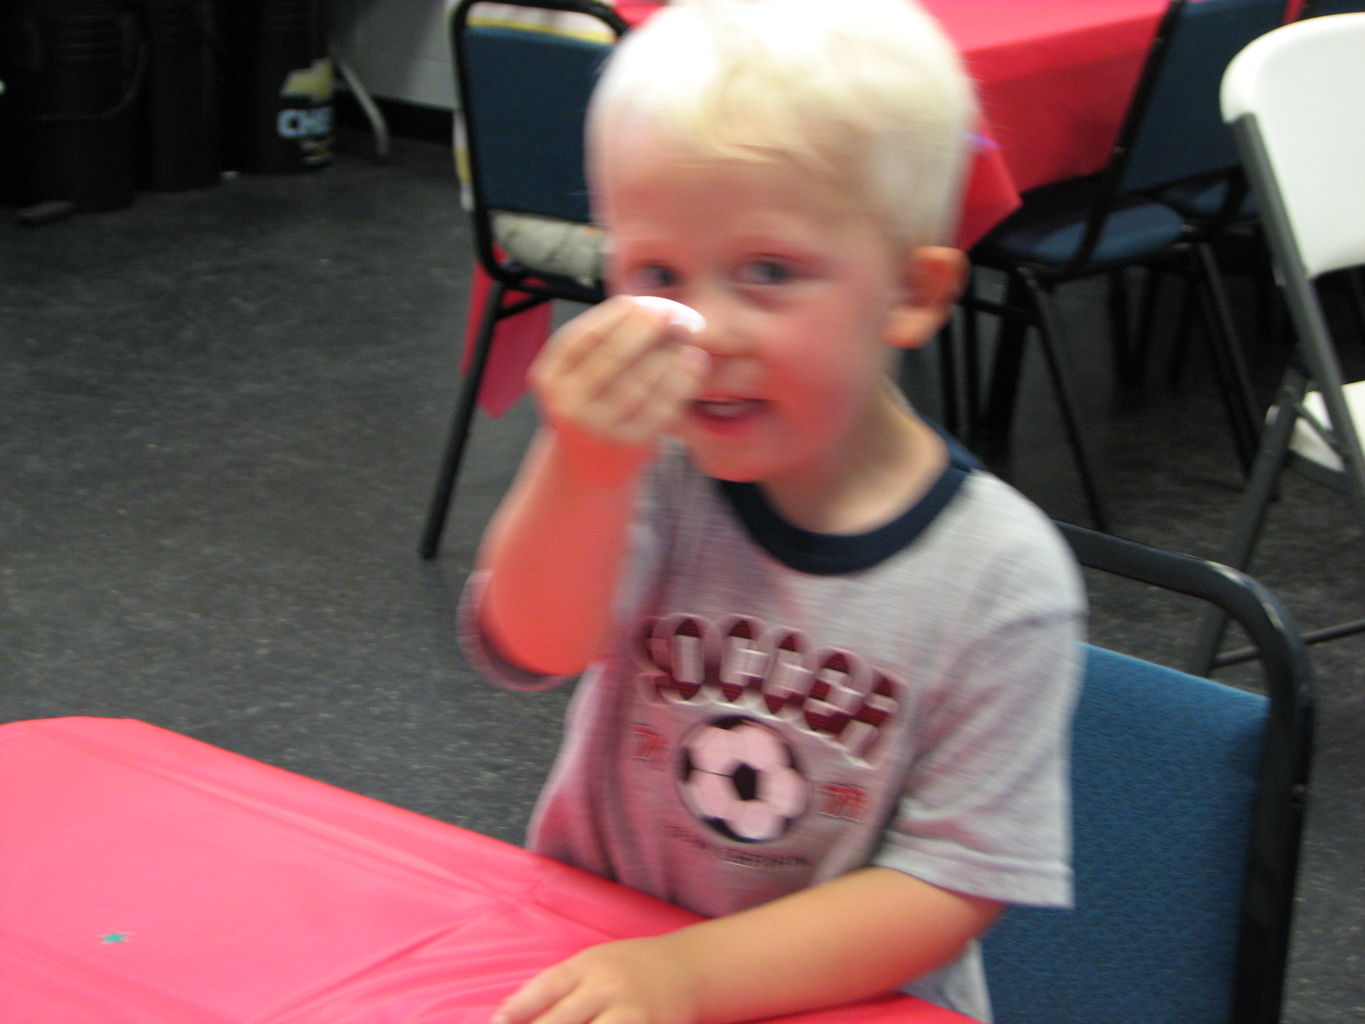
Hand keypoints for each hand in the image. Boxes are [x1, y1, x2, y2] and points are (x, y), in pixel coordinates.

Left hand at [493, 936, 700, 1023]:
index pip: (545, 987)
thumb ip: (555, 986)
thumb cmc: (632, 967)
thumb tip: (506, 1009)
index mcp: (588, 966)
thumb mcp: (593, 963)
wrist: (689, 969)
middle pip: (560, 1020)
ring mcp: (631, 1012)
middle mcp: (607, 986)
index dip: (518, 1009)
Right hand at [529, 296, 708, 481]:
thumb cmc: (591, 404)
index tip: (648, 302)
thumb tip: (653, 306)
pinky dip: (682, 378)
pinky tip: (693, 361)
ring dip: (669, 352)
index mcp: (550, 376)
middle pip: (613, 354)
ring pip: (640, 379)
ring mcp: (598, 426)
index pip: (585, 334)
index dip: (620, 314)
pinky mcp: (628, 444)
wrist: (587, 466)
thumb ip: (606, 341)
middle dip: (648, 328)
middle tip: (674, 314)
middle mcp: (568, 402)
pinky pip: (662, 405)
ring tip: (686, 336)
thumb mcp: (580, 374)